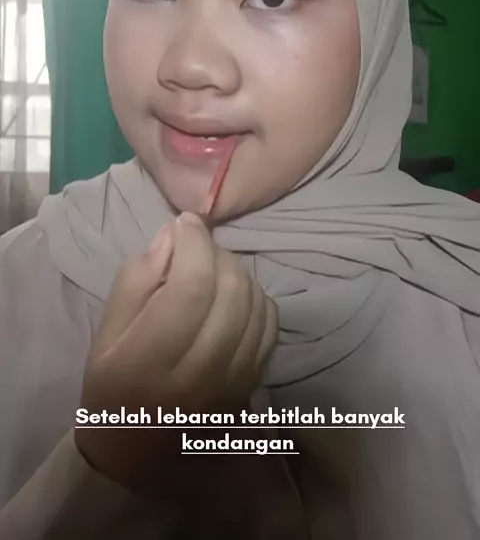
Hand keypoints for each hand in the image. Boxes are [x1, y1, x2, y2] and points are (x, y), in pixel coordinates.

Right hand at [75, 213, 277, 491]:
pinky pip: (270, 325)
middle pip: (230, 290)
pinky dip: (256, 296)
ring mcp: (232, 383)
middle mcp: (198, 374)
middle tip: (194, 247)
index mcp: (149, 361)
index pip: (191, 286)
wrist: (137, 456)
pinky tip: (233, 295)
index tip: (185, 223)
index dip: (194, 243)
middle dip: (215, 252)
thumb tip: (174, 235)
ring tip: (211, 270)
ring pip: (255, 304)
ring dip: (236, 271)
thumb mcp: (106, 334)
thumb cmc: (113, 388)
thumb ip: (136, 279)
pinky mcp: (253, 386)